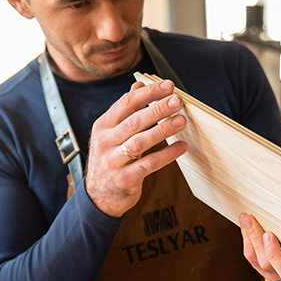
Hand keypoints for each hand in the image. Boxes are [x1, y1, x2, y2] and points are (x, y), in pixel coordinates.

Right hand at [84, 79, 188, 216]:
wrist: (98, 196)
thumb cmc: (110, 159)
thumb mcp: (111, 133)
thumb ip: (125, 111)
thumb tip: (139, 84)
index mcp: (103, 126)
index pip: (126, 103)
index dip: (148, 93)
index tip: (168, 86)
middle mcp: (105, 142)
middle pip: (134, 121)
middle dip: (158, 109)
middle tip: (177, 100)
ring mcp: (113, 161)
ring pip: (140, 142)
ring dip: (163, 130)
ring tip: (181, 121)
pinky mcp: (125, 179)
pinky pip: (149, 164)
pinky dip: (167, 155)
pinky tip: (181, 147)